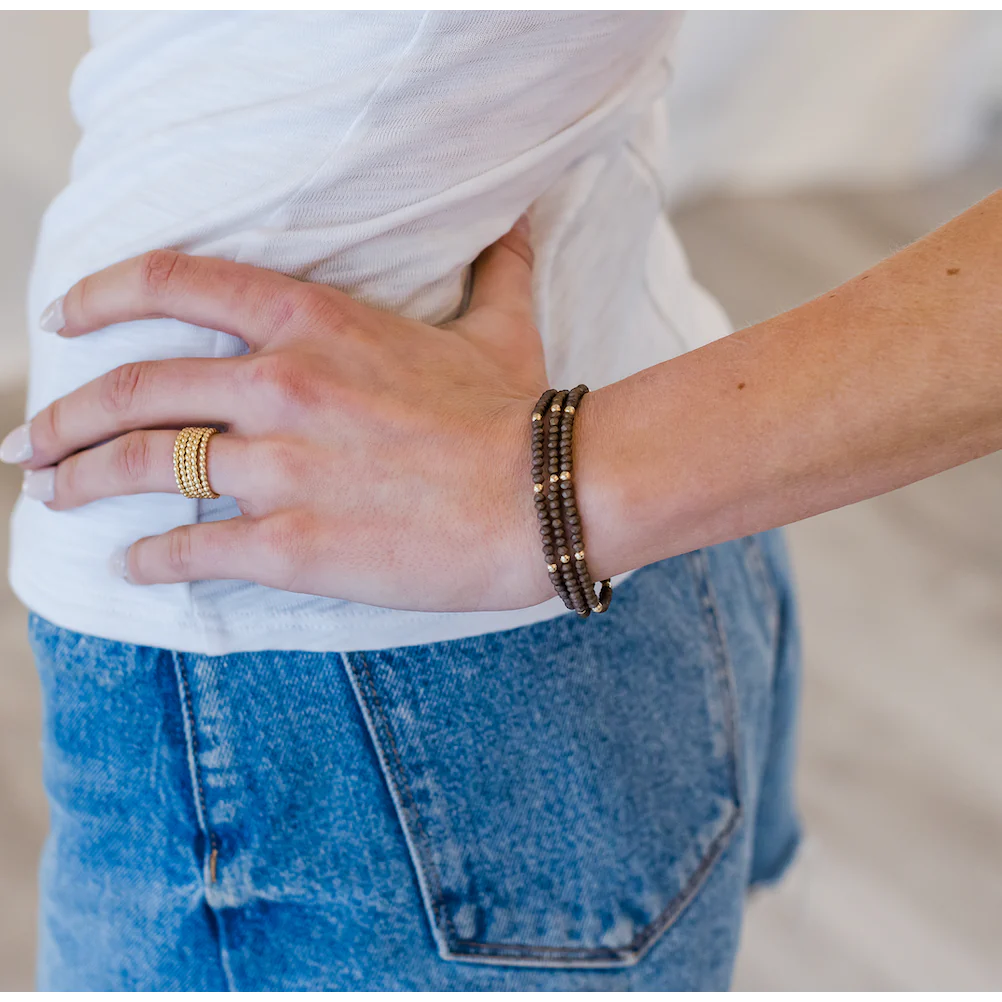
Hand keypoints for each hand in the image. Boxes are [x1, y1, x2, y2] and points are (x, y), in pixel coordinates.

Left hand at [8, 219, 557, 611]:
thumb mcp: (500, 325)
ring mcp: (277, 467)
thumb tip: (517, 219)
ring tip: (54, 496)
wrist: (546, 494)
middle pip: (132, 389)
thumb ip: (493, 266)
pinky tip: (134, 564)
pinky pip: (192, 549)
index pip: (173, 282)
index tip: (65, 316)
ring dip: (84, 482)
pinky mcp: (292, 543)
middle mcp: (278, 386)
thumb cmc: (518, 412)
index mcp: (313, 322)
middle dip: (65, 416)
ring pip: (142, 466)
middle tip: (33, 440)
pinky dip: (151, 558)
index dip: (101, 295)